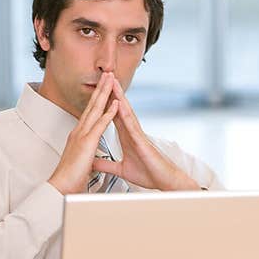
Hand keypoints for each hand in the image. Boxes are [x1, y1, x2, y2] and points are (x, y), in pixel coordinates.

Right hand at [48, 72, 118, 194]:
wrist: (61, 187)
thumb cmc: (70, 177)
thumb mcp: (79, 161)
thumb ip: (84, 154)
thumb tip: (87, 154)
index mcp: (78, 135)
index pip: (90, 112)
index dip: (97, 98)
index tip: (104, 88)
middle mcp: (79, 131)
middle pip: (91, 105)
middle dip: (101, 88)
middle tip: (108, 74)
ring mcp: (82, 135)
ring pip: (96, 109)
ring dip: (105, 93)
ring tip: (112, 80)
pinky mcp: (87, 142)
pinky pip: (100, 124)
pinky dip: (109, 112)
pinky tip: (116, 103)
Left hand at [91, 77, 199, 191]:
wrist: (163, 181)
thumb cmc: (148, 173)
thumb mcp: (121, 169)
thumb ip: (107, 165)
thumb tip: (94, 162)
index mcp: (126, 136)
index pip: (112, 116)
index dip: (104, 103)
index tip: (96, 92)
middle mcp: (131, 132)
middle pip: (119, 108)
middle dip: (111, 93)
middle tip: (104, 77)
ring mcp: (137, 134)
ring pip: (126, 111)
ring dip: (119, 96)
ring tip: (112, 82)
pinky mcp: (142, 140)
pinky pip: (132, 125)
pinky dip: (125, 114)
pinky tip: (120, 105)